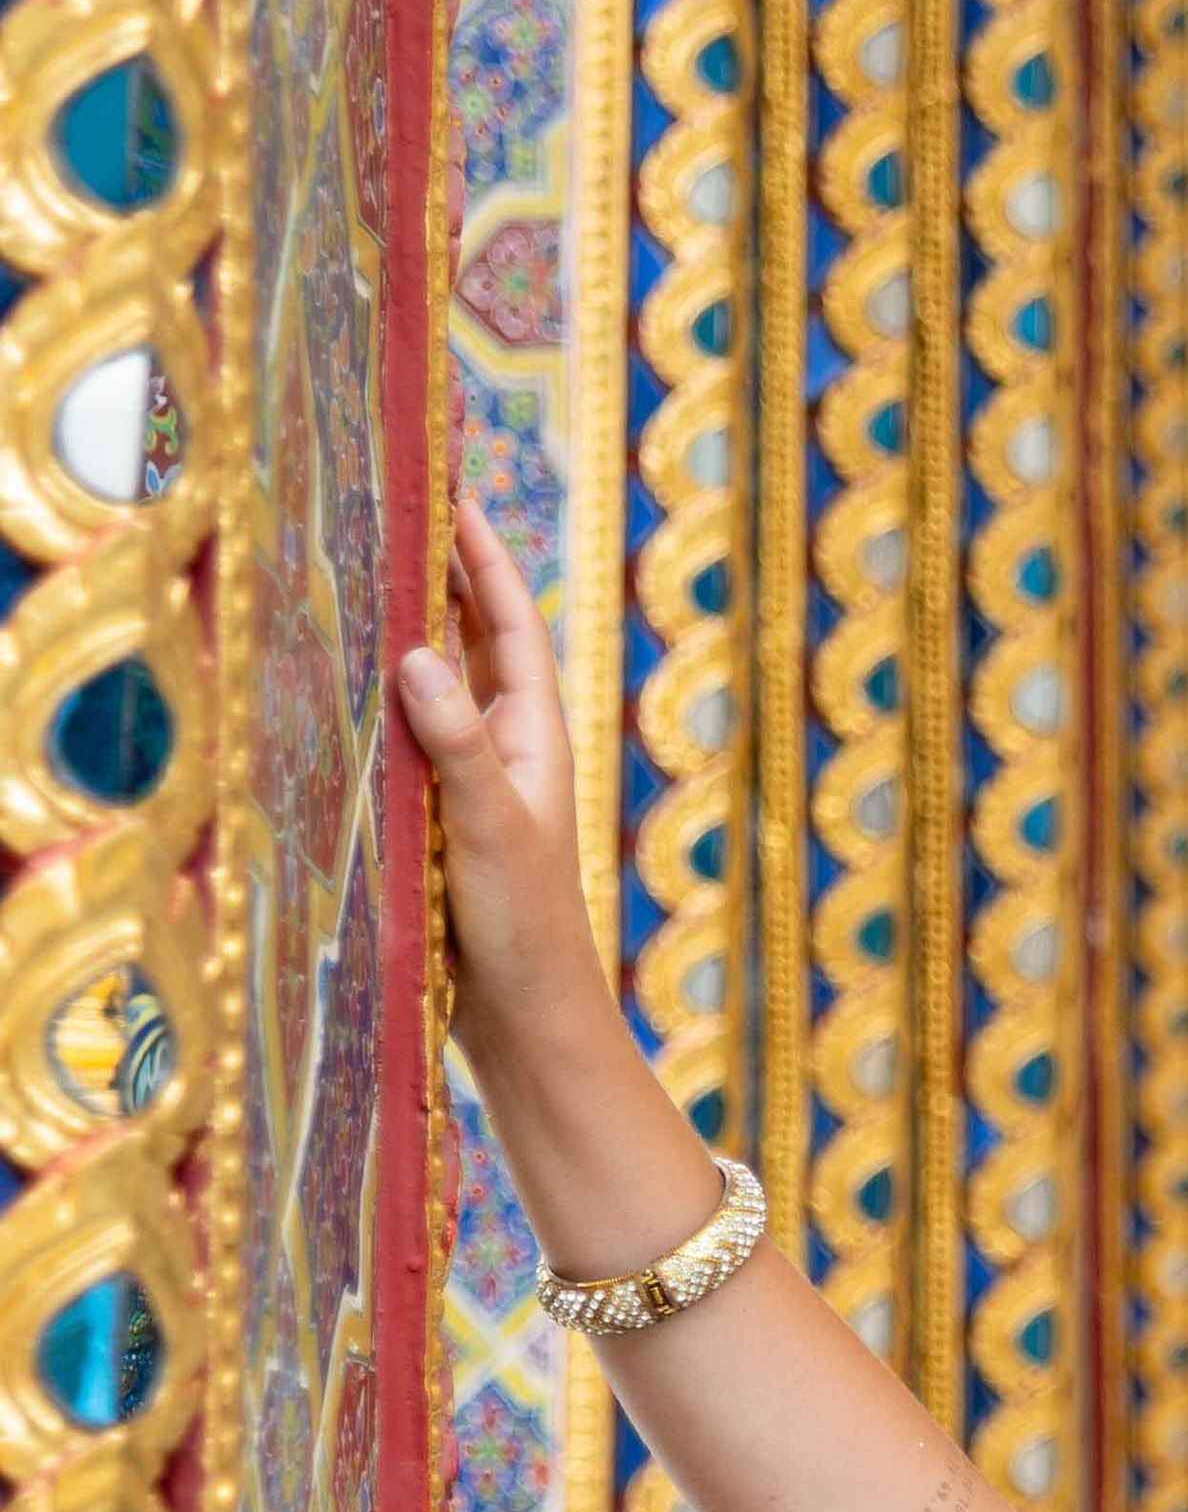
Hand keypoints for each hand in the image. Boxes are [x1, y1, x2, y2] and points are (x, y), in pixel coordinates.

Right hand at [395, 505, 602, 1075]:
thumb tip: (418, 652)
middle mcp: (502, 746)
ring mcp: (466, 781)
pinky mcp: (431, 820)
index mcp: (533, 733)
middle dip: (436, 577)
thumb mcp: (489, 826)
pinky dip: (372, 703)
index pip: (507, 621)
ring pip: (430, 688)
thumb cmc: (523, 926)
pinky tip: (331, 683)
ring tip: (354, 570)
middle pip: (467, 641)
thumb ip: (456, 742)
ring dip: (400, 633)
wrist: (524, 1021)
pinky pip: (399, 740)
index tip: (454, 490)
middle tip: (392, 509)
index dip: (482, 555)